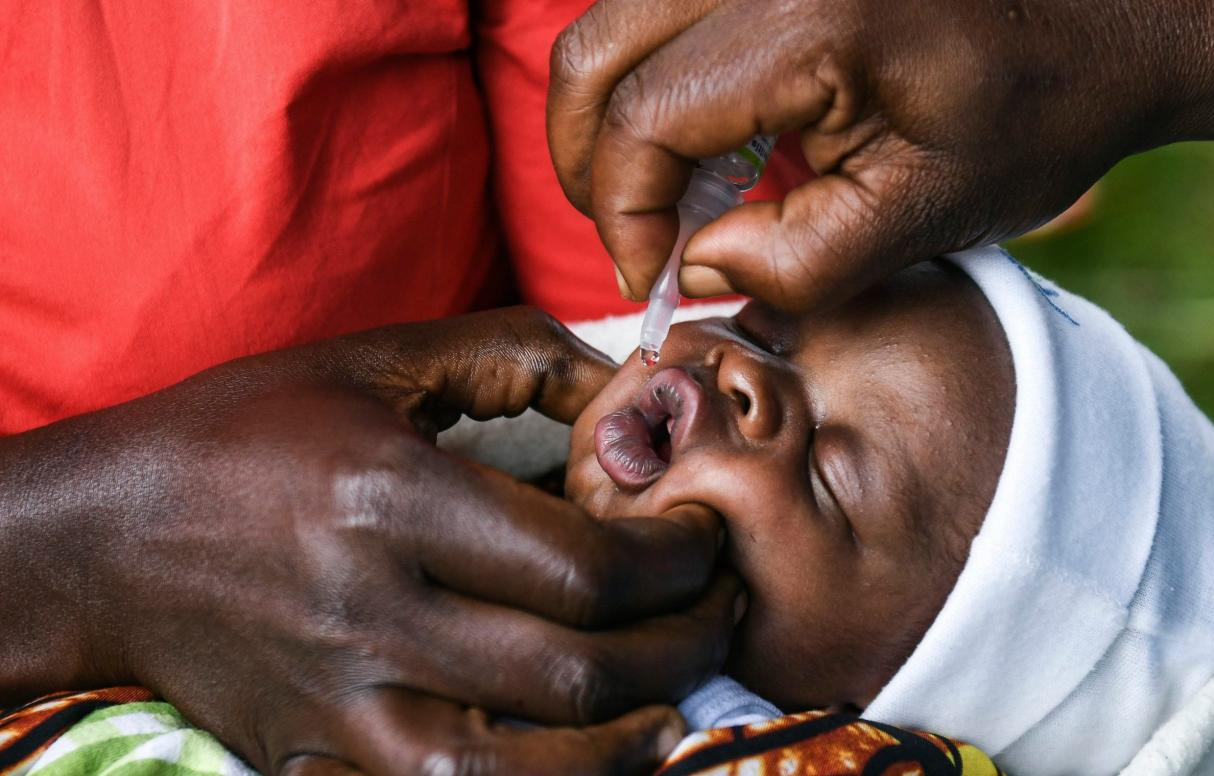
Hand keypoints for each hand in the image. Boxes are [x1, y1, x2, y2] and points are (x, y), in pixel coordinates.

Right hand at [0, 308, 738, 774]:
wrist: (106, 537)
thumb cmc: (246, 432)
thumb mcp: (374, 360)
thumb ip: (511, 356)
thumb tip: (626, 383)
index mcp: (389, 500)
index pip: (580, 566)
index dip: (674, 560)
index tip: (702, 537)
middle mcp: (368, 613)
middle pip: (572, 672)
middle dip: (681, 644)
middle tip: (719, 605)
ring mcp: (339, 704)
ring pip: (522, 770)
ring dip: (630, 739)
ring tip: (679, 690)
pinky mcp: (315, 758)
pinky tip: (589, 753)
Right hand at [548, 0, 1213, 309]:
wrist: (1107, 18)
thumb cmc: (1034, 111)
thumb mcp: (920, 216)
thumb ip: (793, 264)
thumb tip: (692, 268)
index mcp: (805, 16)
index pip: (640, 120)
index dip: (624, 216)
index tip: (653, 278)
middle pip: (591, 56)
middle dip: (592, 167)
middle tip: (639, 240)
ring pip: (610, 22)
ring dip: (615, 119)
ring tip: (673, 195)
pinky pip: (658, 8)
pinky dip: (653, 79)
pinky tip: (709, 138)